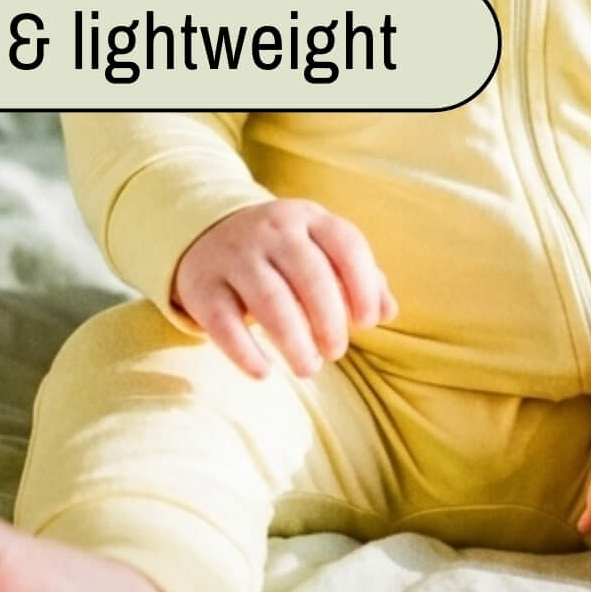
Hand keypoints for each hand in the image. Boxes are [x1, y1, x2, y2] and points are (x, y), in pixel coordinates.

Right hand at [171, 200, 396, 379]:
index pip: (346, 244)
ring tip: (308, 367)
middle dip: (329, 320)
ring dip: (293, 341)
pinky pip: (223, 323)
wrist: (205, 232)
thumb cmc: (281, 253)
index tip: (367, 323)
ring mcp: (234, 256)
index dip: (363, 286)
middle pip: (309, 275)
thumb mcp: (321, 250)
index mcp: (308, 219)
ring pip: (269, 299)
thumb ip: (359, 277)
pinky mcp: (202, 286)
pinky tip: (262, 372)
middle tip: (336, 352)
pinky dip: (244, 352)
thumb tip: (388, 313)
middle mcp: (271, 231)